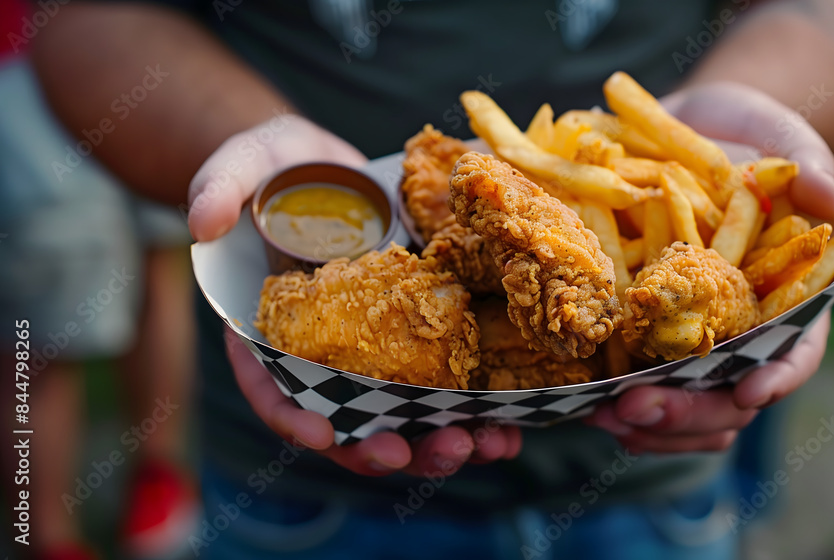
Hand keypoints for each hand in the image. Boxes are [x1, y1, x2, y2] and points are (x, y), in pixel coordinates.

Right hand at [192, 116, 520, 475]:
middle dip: (383, 448)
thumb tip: (202, 222)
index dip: (292, 419)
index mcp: (271, 333)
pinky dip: (477, 411)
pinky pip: (446, 387)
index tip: (323, 436)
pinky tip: (508, 425)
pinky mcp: (420, 338)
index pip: (272, 389)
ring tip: (485, 446)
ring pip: (404, 418)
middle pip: (347, 423)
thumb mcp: (240, 166)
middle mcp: (324, 356)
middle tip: (420, 455)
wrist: (333, 167)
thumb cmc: (278, 169)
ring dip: (442, 441)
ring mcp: (374, 352)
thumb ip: (216, 189)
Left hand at [588, 81, 833, 452]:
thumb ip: (810, 167)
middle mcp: (745, 329)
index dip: (777, 377)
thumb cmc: (752, 140)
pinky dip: (620, 406)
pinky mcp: (651, 334)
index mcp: (790, 298)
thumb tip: (825, 194)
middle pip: (730, 395)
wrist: (696, 135)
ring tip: (605, 417)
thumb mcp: (785, 140)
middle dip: (688, 410)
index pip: (796, 352)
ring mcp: (698, 338)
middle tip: (639, 408)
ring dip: (647, 422)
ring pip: (685, 405)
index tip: (748, 392)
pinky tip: (592, 409)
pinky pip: (640, 385)